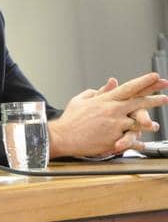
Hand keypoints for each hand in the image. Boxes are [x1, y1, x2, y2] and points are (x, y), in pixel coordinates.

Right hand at [48, 73, 167, 157]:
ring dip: (148, 124)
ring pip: (139, 123)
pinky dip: (137, 143)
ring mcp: (115, 125)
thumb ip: (98, 91)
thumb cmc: (71, 119)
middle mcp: (113, 111)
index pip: (129, 88)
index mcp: (105, 100)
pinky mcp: (115, 139)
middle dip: (154, 99)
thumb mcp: (81, 100)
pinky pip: (131, 141)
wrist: (63, 137)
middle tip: (165, 97)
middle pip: (139, 103)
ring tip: (154, 125)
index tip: (156, 77)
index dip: (144, 82)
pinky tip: (141, 144)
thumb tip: (111, 83)